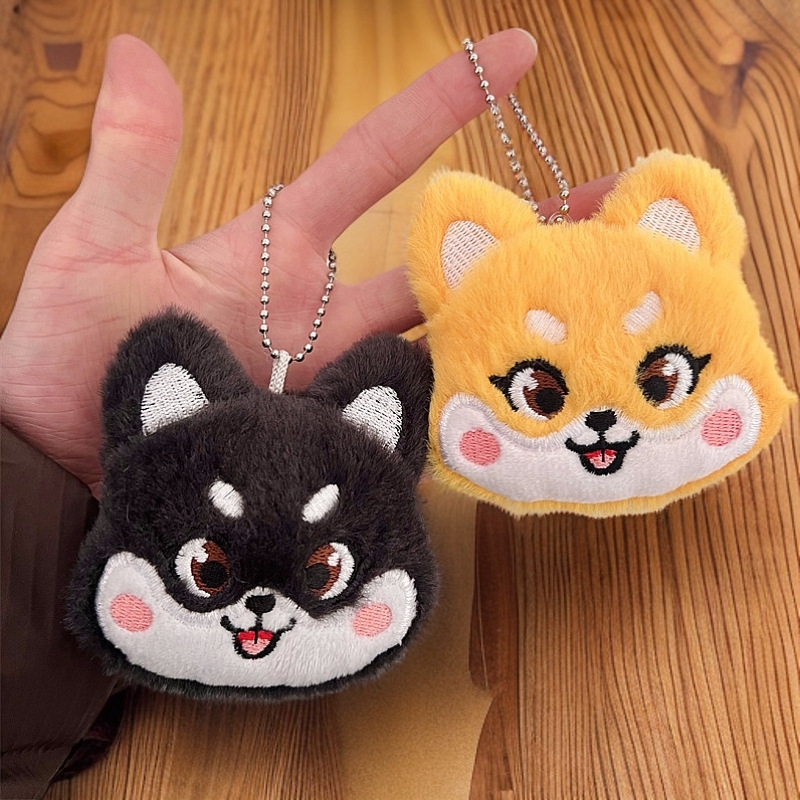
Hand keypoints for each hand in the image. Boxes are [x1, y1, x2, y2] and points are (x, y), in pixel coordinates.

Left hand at [0, 30, 615, 496]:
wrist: (60, 468)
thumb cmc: (67, 357)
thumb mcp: (96, 252)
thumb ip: (133, 163)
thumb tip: (139, 47)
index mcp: (280, 251)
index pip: (377, 162)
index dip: (443, 104)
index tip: (514, 53)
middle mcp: (325, 316)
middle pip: (442, 264)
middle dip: (529, 229)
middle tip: (617, 207)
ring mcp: (334, 383)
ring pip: (439, 349)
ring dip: (510, 329)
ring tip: (596, 310)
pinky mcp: (331, 444)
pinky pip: (406, 427)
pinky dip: (457, 420)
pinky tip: (519, 413)